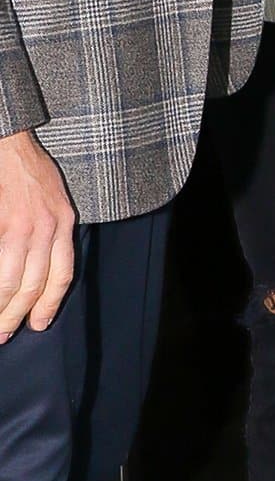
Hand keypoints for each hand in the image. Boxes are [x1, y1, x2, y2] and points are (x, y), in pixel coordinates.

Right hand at [0, 130, 75, 341]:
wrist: (10, 145)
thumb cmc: (30, 172)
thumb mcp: (55, 201)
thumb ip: (52, 232)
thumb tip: (40, 269)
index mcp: (63, 223)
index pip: (61, 275)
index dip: (49, 304)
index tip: (39, 323)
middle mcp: (46, 227)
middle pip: (34, 283)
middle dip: (18, 314)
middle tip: (5, 334)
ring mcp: (20, 226)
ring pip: (11, 279)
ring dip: (1, 306)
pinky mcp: (2, 224)